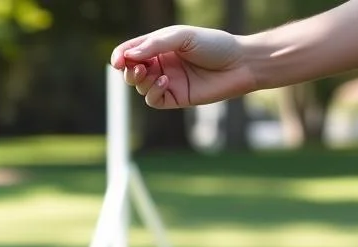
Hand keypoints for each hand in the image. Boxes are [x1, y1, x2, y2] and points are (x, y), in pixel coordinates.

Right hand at [110, 25, 257, 108]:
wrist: (239, 64)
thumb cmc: (214, 45)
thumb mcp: (182, 37)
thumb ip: (155, 44)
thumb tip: (128, 56)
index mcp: (160, 46)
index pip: (131, 51)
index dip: (120, 55)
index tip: (117, 60)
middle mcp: (161, 64)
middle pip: (131, 70)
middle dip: (128, 70)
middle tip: (135, 67)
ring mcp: (167, 82)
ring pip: (140, 86)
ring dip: (140, 80)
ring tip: (151, 73)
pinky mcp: (175, 98)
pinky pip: (153, 99)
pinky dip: (153, 91)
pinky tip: (164, 81)